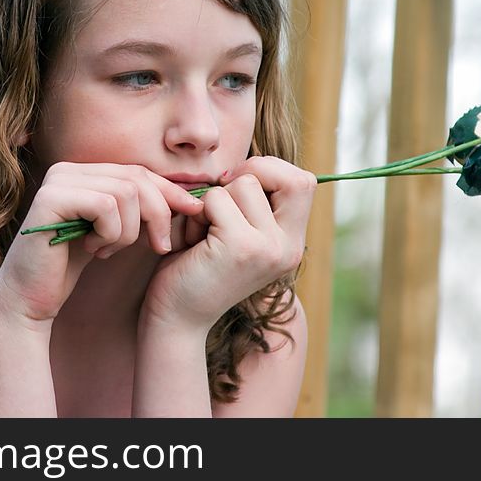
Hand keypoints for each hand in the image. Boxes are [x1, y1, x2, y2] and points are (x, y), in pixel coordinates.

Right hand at [0, 162, 204, 323]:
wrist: (31, 296)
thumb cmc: (73, 263)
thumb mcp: (115, 230)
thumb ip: (139, 209)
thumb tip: (189, 198)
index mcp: (83, 171)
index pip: (139, 172)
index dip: (170, 192)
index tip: (194, 213)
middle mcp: (68, 169)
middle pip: (137, 178)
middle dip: (158, 214)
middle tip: (159, 246)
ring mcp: (57, 180)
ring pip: (126, 193)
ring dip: (128, 231)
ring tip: (108, 250)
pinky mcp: (51, 198)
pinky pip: (106, 206)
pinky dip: (111, 233)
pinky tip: (93, 249)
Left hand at [141, 156, 315, 330]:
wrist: (176, 318)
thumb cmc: (199, 266)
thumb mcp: (237, 230)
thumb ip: (253, 202)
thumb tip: (248, 162)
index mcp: (292, 243)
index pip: (304, 181)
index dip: (272, 171)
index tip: (238, 187)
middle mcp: (289, 247)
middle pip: (288, 177)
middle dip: (249, 175)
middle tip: (221, 201)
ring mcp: (268, 248)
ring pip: (244, 184)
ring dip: (215, 199)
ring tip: (203, 231)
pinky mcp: (241, 248)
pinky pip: (217, 199)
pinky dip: (198, 213)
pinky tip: (192, 242)